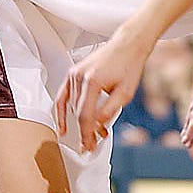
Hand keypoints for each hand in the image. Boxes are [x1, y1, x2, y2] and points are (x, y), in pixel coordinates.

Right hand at [54, 33, 152, 151]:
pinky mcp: (73, 73)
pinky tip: (63, 126)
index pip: (85, 116)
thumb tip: (97, 126)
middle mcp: (79, 77)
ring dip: (79, 122)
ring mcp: (74, 74)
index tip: (89, 146)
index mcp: (93, 81)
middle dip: (84, 131)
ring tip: (91, 134)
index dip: (86, 134)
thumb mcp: (126, 92)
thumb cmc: (129, 65)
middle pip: (77, 112)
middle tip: (91, 144)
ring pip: (71, 106)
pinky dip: (62, 111)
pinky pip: (63, 96)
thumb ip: (110, 111)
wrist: (127, 46)